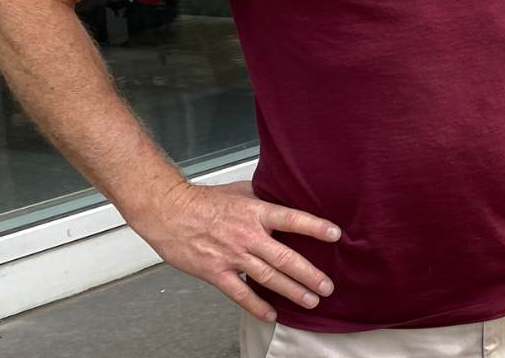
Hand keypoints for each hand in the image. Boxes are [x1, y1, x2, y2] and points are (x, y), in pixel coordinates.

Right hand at [129, 179, 340, 322]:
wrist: (168, 212)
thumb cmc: (203, 200)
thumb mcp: (240, 190)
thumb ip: (264, 197)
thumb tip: (286, 194)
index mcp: (256, 212)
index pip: (292, 219)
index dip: (314, 227)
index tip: (335, 235)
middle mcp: (248, 236)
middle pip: (285, 258)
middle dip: (309, 274)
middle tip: (328, 286)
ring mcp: (232, 255)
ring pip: (268, 278)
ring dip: (292, 291)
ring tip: (311, 300)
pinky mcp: (215, 272)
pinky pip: (240, 293)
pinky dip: (256, 306)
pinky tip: (271, 314)